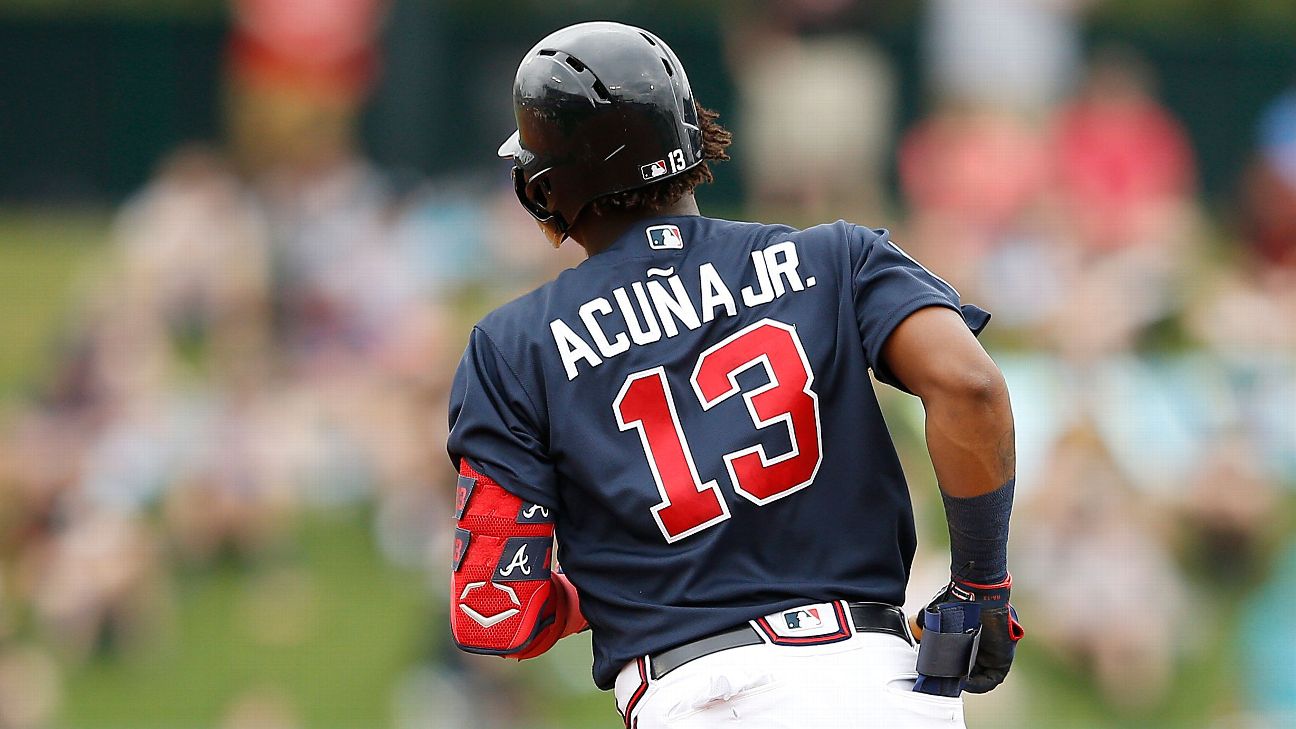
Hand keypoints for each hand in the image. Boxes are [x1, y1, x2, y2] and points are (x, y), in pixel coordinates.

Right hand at [929, 574, 1023, 692]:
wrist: (977, 593)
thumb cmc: (957, 600)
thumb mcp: (935, 615)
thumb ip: (928, 628)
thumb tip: (918, 638)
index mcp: (967, 638)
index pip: (958, 660)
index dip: (948, 668)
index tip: (938, 672)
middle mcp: (980, 647)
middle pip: (969, 670)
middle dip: (956, 676)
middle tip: (944, 679)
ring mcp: (992, 653)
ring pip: (979, 676)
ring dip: (966, 681)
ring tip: (952, 681)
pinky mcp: (1002, 659)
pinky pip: (991, 679)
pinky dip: (979, 684)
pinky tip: (965, 682)